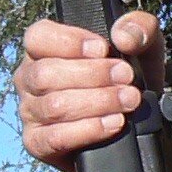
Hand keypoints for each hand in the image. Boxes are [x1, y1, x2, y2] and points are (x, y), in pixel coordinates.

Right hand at [15, 13, 165, 170]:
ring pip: (54, 106)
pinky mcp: (37, 143)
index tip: (103, 49)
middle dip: (93, 75)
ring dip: (97, 102)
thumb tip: (123, 36)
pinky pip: (55, 137)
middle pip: (46, 74)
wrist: (132, 122)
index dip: (69, 42)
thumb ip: (139, 29)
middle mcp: (29, 79)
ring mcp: (30, 112)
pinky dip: (89, 130)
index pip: (38, 37)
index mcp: (43, 49)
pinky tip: (113, 123)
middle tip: (126, 77)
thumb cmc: (125, 78)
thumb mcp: (141, 46)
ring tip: (128, 100)